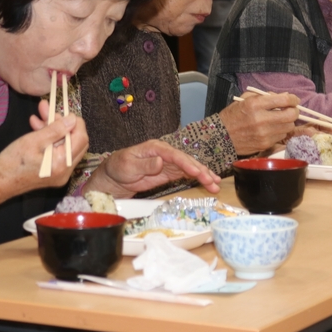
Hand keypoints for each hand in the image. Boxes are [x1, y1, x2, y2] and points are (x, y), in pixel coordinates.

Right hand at [0, 98, 88, 221]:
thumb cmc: (12, 163)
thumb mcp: (33, 141)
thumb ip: (55, 130)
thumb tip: (73, 119)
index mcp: (62, 164)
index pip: (81, 139)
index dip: (75, 123)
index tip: (64, 111)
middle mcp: (65, 171)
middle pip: (75, 142)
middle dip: (63, 124)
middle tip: (48, 111)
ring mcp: (60, 173)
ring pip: (65, 145)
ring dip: (54, 129)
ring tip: (39, 115)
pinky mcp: (54, 173)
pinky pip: (58, 152)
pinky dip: (50, 139)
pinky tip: (37, 127)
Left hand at [85, 140, 220, 197]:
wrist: (114, 177)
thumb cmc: (119, 167)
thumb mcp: (129, 165)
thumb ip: (145, 164)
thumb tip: (160, 161)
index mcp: (156, 148)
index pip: (174, 155)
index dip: (186, 163)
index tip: (196, 172)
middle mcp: (165, 153)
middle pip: (186, 161)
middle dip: (200, 171)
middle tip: (212, 181)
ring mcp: (169, 163)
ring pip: (190, 168)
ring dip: (203, 175)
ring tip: (216, 184)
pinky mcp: (169, 172)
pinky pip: (186, 175)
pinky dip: (198, 178)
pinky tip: (209, 182)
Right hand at [218, 92, 300, 154]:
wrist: (221, 137)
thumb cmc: (233, 115)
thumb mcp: (245, 99)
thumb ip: (264, 96)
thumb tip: (283, 97)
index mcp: (255, 104)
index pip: (284, 100)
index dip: (293, 99)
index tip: (294, 100)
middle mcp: (261, 119)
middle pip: (291, 115)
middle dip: (294, 111)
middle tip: (290, 110)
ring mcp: (264, 133)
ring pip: (289, 127)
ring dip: (287, 122)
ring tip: (280, 120)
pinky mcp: (265, 144)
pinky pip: (281, 136)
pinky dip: (280, 132)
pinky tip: (273, 129)